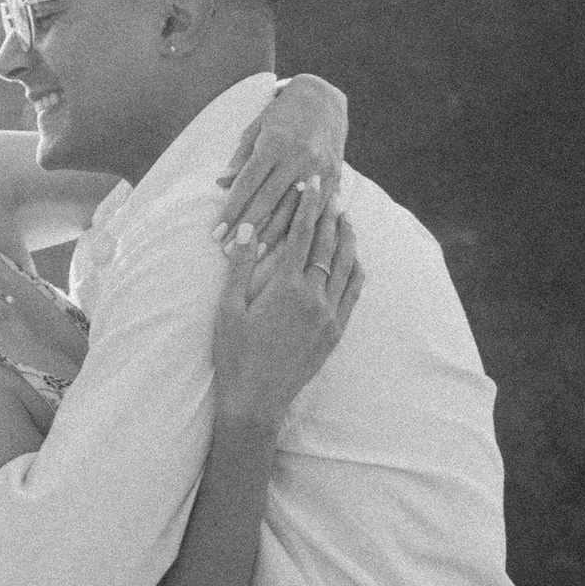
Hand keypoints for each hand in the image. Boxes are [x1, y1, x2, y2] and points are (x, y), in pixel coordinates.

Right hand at [211, 180, 361, 425]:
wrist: (256, 401)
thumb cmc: (235, 355)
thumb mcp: (228, 309)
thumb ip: (240, 266)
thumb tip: (246, 228)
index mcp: (286, 288)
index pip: (302, 235)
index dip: (308, 206)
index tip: (312, 184)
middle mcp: (314, 298)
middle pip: (329, 246)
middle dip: (331, 215)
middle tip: (334, 191)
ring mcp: (329, 316)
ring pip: (348, 267)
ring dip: (349, 239)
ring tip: (347, 219)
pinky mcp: (335, 333)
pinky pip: (354, 294)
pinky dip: (356, 271)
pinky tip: (355, 260)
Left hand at [216, 72, 348, 252]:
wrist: (323, 98)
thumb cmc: (282, 113)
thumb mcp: (257, 127)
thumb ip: (240, 157)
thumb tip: (221, 184)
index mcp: (274, 144)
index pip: (247, 185)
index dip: (230, 211)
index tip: (216, 232)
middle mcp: (297, 157)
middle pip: (267, 201)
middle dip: (246, 228)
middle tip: (228, 250)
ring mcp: (317, 168)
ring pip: (292, 208)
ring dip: (272, 234)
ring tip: (254, 254)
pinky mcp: (334, 175)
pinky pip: (316, 207)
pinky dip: (302, 226)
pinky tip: (290, 244)